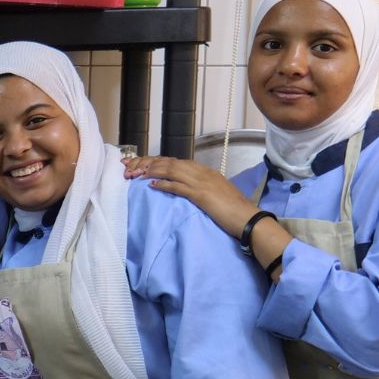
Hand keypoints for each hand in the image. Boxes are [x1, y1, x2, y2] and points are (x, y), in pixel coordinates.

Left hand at [123, 155, 257, 237]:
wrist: (247, 218)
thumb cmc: (232, 210)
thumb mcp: (215, 193)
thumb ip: (201, 188)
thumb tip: (185, 188)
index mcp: (205, 172)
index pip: (176, 161)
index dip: (157, 161)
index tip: (141, 164)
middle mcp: (202, 173)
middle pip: (170, 162)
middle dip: (148, 163)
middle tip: (131, 167)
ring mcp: (201, 182)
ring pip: (172, 170)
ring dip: (151, 171)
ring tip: (136, 174)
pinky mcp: (201, 195)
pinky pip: (178, 186)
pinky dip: (163, 184)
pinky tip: (151, 185)